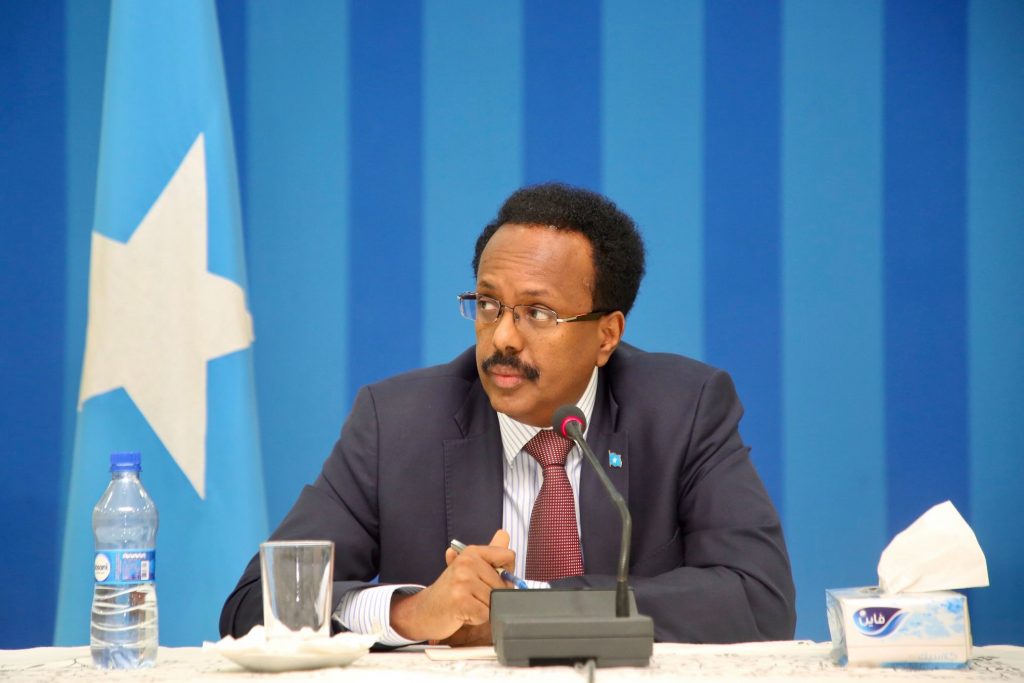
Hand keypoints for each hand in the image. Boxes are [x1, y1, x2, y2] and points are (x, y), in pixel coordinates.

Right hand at [390, 530, 513, 641]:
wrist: (423, 611)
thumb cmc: (450, 592)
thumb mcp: (469, 569)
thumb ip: (489, 555)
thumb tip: (505, 534)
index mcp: (472, 552)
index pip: (508, 556)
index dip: (506, 573)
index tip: (492, 580)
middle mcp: (467, 563)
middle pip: (503, 585)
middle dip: (492, 597)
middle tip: (471, 597)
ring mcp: (462, 581)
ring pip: (494, 601)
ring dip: (483, 610)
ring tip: (467, 605)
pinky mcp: (460, 601)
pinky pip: (485, 614)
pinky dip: (477, 619)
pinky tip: (463, 613)